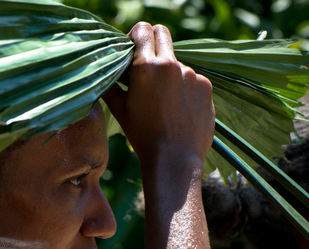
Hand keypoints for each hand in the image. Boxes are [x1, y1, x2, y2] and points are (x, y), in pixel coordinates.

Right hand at [103, 22, 214, 163]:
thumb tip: (103, 71)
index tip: (133, 51)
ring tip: (164, 103)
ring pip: (177, 62)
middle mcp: (171, 65)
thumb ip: (110, 85)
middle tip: (148, 67)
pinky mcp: (206, 87)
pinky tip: (179, 110)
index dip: (136, 37)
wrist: (174, 159)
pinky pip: (192, 80)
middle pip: (162, 33)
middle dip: (153, 43)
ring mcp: (191, 75)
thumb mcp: (119, 110)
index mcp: (146, 67)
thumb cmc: (142, 136)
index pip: (142, 29)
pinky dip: (185, 89)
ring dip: (169, 74)